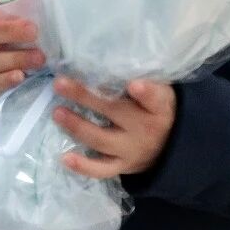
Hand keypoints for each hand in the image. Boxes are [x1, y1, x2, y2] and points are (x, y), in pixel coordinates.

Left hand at [52, 77, 176, 177]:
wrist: (171, 147)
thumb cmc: (157, 110)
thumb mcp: (161, 92)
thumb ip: (143, 79)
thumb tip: (108, 59)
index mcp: (158, 107)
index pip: (155, 98)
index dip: (146, 92)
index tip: (134, 84)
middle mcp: (144, 130)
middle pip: (114, 112)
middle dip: (85, 97)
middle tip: (60, 83)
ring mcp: (131, 151)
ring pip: (101, 140)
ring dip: (77, 126)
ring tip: (57, 113)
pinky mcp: (122, 166)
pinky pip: (101, 170)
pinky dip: (83, 166)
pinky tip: (65, 158)